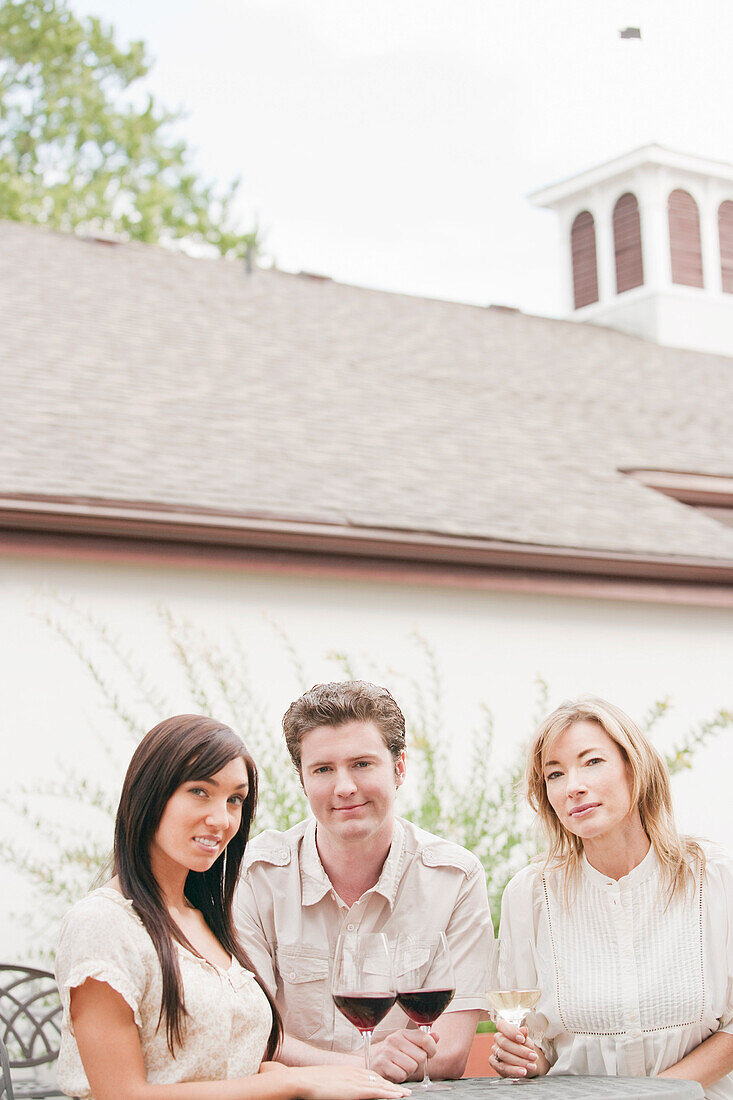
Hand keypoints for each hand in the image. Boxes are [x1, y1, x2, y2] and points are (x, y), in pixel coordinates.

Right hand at [279, 1064, 410, 1097]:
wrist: (304, 1079)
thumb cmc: (313, 1082)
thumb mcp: (331, 1079)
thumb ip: (342, 1082)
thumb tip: (345, 1088)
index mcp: (350, 1070)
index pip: (372, 1075)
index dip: (384, 1081)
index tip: (393, 1086)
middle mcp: (356, 1073)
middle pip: (379, 1079)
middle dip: (392, 1085)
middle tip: (405, 1091)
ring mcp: (356, 1080)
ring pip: (381, 1085)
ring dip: (394, 1090)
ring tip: (405, 1095)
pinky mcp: (354, 1090)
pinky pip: (376, 1091)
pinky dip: (388, 1093)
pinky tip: (397, 1096)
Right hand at [370, 1027, 438, 1081]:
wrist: (368, 1061)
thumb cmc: (390, 1055)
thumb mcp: (406, 1044)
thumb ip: (421, 1041)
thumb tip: (436, 1036)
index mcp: (403, 1033)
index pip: (425, 1038)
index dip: (432, 1049)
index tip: (429, 1054)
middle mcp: (395, 1039)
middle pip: (421, 1056)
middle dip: (417, 1064)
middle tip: (408, 1063)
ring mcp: (387, 1051)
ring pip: (412, 1067)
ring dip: (408, 1072)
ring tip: (400, 1067)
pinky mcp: (382, 1064)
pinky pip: (402, 1075)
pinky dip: (400, 1077)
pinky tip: (394, 1072)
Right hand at [491, 1016, 545, 1078]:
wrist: (526, 1064)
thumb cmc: (525, 1049)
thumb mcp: (527, 1042)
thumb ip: (524, 1036)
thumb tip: (524, 1030)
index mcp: (503, 1029)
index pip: (501, 1025)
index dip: (511, 1032)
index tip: (522, 1039)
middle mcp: (497, 1039)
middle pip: (504, 1043)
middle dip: (520, 1051)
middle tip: (533, 1056)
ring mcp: (495, 1051)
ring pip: (504, 1055)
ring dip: (520, 1061)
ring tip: (531, 1066)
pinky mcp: (494, 1063)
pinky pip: (503, 1067)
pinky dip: (514, 1070)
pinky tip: (522, 1071)